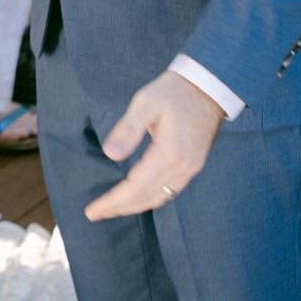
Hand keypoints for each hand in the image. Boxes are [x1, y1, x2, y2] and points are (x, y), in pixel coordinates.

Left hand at [84, 69, 225, 220]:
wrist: (208, 87)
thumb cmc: (173, 92)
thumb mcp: (146, 102)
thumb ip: (128, 129)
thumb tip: (110, 154)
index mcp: (168, 153)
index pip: (135, 188)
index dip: (113, 202)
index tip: (92, 210)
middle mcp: (182, 167)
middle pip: (146, 198)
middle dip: (119, 208)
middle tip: (95, 213)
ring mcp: (190, 168)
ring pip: (160, 198)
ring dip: (135, 206)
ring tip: (112, 208)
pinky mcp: (193, 165)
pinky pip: (170, 191)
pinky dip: (151, 198)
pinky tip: (138, 197)